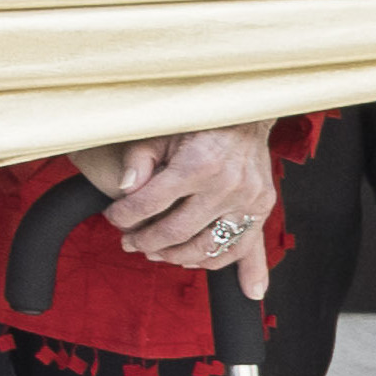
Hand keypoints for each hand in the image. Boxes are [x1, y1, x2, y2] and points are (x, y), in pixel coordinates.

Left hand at [89, 123, 278, 287]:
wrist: (246, 114)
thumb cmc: (199, 123)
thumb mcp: (162, 132)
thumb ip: (139, 160)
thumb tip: (124, 191)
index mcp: (196, 164)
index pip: (150, 203)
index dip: (124, 215)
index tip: (113, 217)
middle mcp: (225, 185)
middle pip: (176, 232)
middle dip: (145, 242)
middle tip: (129, 242)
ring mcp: (247, 199)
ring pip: (207, 248)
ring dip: (176, 257)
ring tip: (155, 252)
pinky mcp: (262, 206)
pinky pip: (240, 248)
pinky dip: (214, 262)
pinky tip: (192, 262)